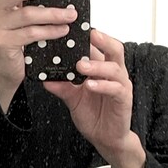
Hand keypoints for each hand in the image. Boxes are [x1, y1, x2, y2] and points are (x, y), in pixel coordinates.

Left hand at [43, 30, 145, 167]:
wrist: (105, 139)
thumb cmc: (93, 115)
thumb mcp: (73, 99)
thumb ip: (62, 87)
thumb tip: (44, 78)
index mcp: (103, 69)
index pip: (99, 47)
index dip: (90, 36)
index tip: (76, 27)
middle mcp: (114, 73)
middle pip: (115, 49)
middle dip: (103, 40)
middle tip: (88, 34)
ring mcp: (121, 85)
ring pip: (114, 68)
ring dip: (97, 65)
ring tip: (81, 65)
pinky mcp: (124, 100)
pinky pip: (115, 89)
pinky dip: (103, 85)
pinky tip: (90, 85)